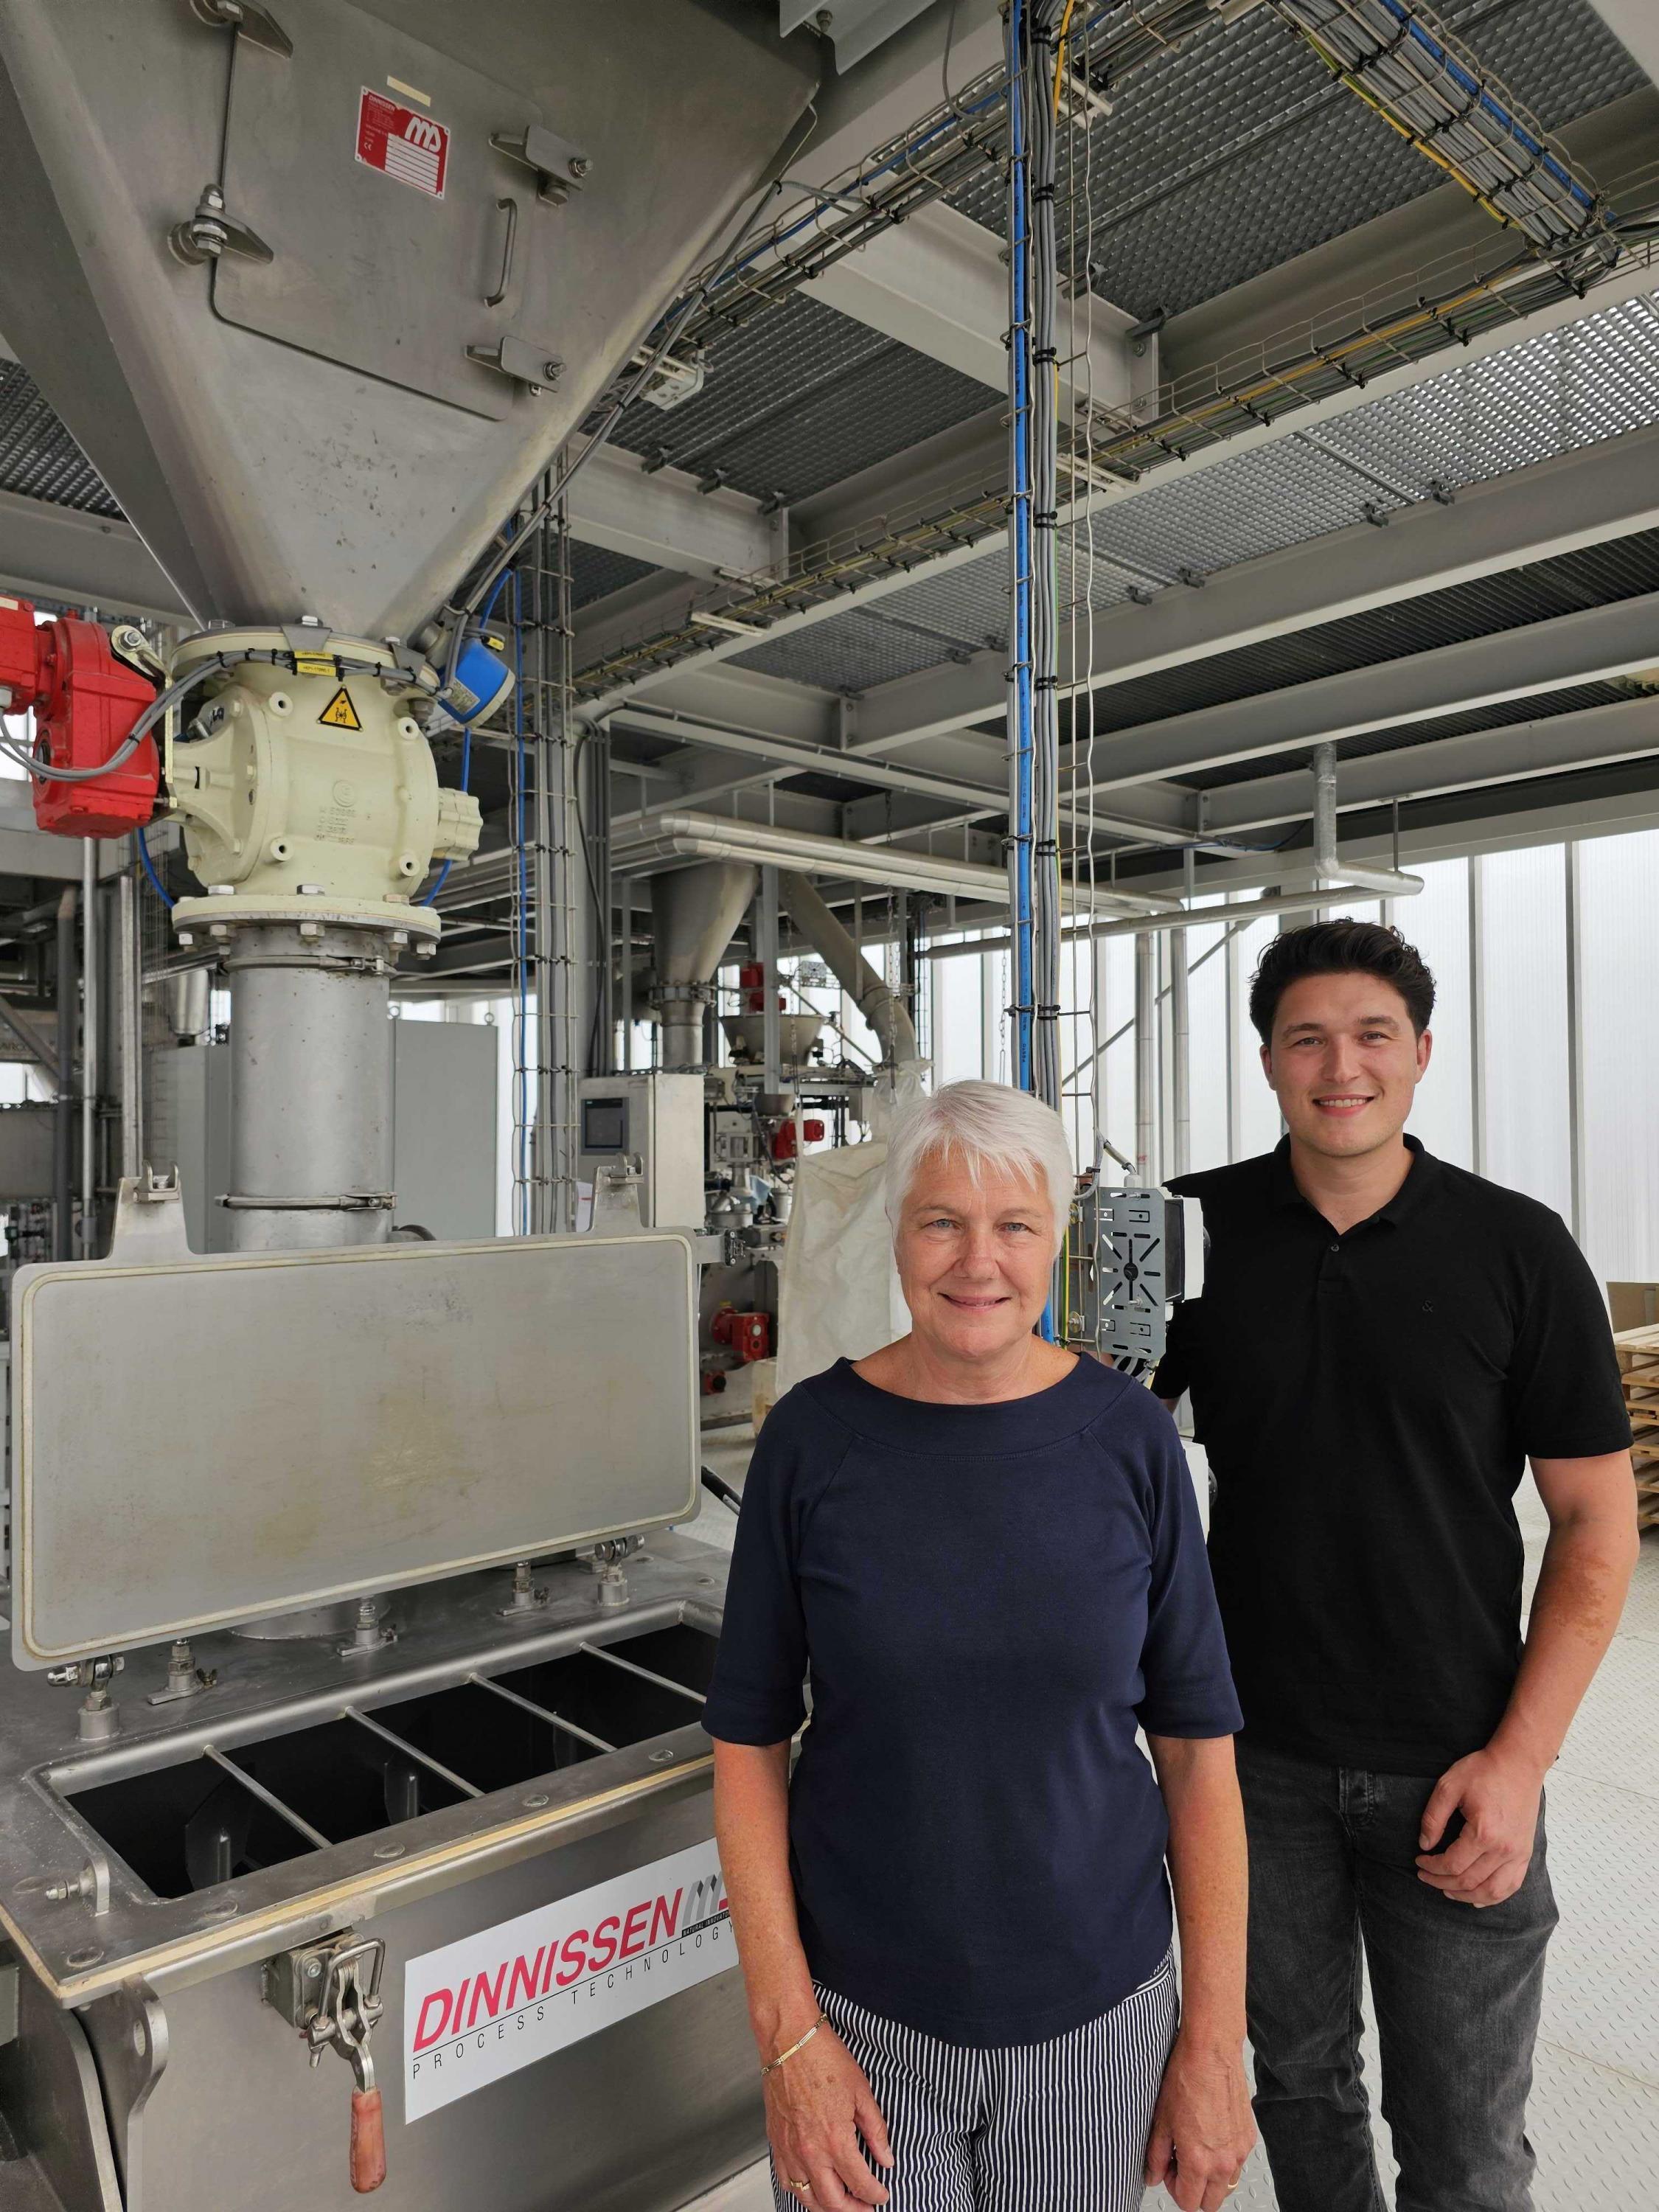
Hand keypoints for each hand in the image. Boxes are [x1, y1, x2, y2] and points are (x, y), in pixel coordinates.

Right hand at [764, 2018, 893, 2208]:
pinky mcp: (776, 2142)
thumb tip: (886, 2156)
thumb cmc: (823, 2058)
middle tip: (866, 2209)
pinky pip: (786, 2180)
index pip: (860, 2183)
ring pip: (807, 2198)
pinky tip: (810, 2190)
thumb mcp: (861, 2091)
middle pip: (833, 2202)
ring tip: (841, 2206)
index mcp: (836, 2139)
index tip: (882, 2195)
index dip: (875, 2194)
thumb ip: (876, 2129)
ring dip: (826, 2208)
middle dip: (854, 2211)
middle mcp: (811, 2152)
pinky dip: (800, 2193)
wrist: (789, 2040)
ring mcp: (790, 2149)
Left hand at [1144, 2029, 1255, 2210]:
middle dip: (1194, 2189)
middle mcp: (1224, 2162)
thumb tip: (1152, 2175)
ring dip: (1211, 2176)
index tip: (1168, 2169)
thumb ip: (1156, 2155)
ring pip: (1226, 2184)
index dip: (1173, 2188)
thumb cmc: (1186, 2078)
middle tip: (1181, 2162)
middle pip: (1211, 2202)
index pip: (1189, 2202)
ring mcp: (1240, 2150)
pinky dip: (1224, 2158)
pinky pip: (1237, 2162)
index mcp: (1199, 2161)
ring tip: (1196, 2146)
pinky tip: (1211, 2133)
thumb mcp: (1161, 2120)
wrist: (1211, 2052)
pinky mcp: (1249, 2137)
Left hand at [1415, 1746, 1542, 1907]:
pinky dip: (1494, 1897)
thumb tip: (1425, 1844)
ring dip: (1466, 1895)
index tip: (1419, 1860)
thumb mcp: (1448, 1786)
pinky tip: (1477, 1898)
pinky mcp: (1525, 1853)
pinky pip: (1511, 1886)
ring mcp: (1518, 1854)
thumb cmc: (1484, 1771)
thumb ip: (1433, 1817)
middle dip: (1442, 1883)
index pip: (1452, 1864)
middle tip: (1425, 1876)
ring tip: (1446, 1891)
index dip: (1431, 1867)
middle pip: (1469, 1881)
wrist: (1518, 1764)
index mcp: (1483, 1832)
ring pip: (1491, 1891)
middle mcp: (1503, 1849)